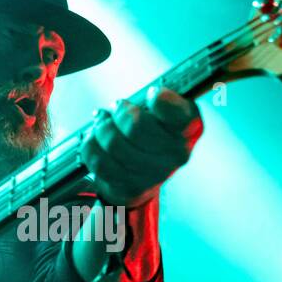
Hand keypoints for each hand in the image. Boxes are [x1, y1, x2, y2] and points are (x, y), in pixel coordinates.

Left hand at [82, 86, 203, 207]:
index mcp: (189, 128)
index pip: (178, 113)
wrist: (146, 172)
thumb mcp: (162, 110)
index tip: (152, 95)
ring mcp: (154, 174)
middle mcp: (176, 153)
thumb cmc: (153, 132)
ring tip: (103, 124)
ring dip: (102, 129)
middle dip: (119, 112)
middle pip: (135, 126)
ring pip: (113, 144)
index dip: (160, 99)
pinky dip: (92, 146)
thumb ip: (156, 99)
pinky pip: (99, 161)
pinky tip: (97, 141)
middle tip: (117, 108)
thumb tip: (138, 100)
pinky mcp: (131, 187)